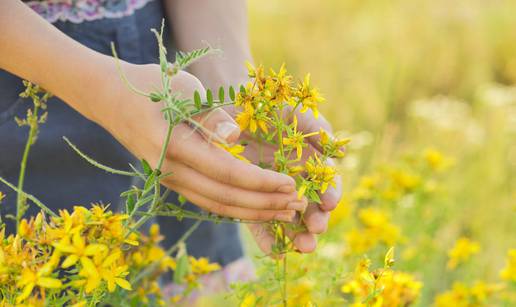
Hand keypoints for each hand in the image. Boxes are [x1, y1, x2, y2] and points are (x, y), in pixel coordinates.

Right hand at [94, 63, 307, 220]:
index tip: (291, 185)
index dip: (261, 182)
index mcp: (175, 146)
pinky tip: (257, 208)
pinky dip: (235, 208)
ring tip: (284, 214)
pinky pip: (207, 201)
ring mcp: (169, 179)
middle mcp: (170, 171)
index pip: (227, 174)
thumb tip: (236, 137)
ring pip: (217, 206)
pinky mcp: (172, 181)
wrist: (110, 98)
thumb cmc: (151, 86)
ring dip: (253, 212)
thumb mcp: (182, 88)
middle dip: (264, 204)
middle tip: (298, 206)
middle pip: (225, 198)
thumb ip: (210, 115)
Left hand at [226, 106, 341, 253]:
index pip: (326, 181)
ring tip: (302, 247)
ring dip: (298, 234)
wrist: (232, 108)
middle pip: (312, 205)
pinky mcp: (253, 200)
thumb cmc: (266, 106)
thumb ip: (316, 128)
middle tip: (316, 231)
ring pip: (289, 218)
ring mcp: (274, 191)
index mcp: (309, 160)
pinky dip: (269, 238)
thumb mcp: (293, 112)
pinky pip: (261, 222)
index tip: (330, 203)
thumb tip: (340, 152)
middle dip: (316, 220)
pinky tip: (276, 252)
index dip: (331, 192)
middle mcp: (295, 178)